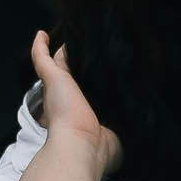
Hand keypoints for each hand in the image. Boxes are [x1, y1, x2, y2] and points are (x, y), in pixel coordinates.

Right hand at [32, 32, 120, 176]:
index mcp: (79, 112)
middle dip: (74, 62)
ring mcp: (58, 87)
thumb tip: (140, 136)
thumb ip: (126, 130)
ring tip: (71, 35)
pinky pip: (42, 58)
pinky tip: (42, 35)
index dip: (89, 81)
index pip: (83, 91)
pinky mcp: (53, 78)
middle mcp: (65, 99)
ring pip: (57, 62)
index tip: (97, 73)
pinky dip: (40, 46)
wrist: (81, 144)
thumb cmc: (100, 146)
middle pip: (70, 73)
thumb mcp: (119, 135)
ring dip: (61, 50)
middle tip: (82, 49)